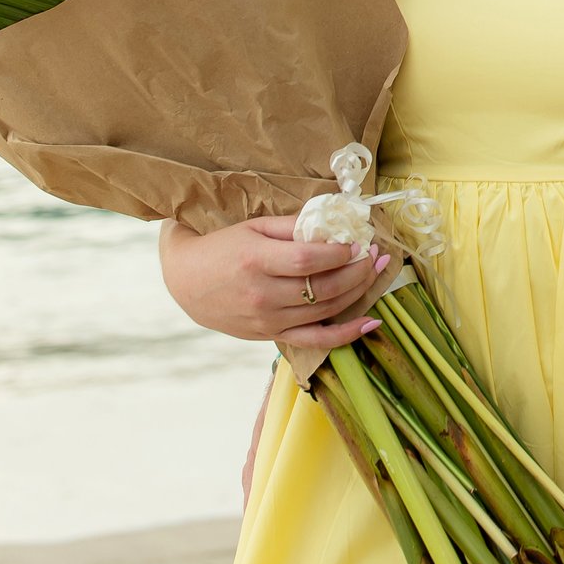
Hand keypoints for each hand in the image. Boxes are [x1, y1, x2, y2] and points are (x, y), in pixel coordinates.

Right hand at [158, 214, 384, 349]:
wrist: (187, 282)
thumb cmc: (223, 248)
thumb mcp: (254, 227)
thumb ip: (293, 226)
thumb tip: (334, 224)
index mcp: (257, 261)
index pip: (308, 260)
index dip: (340, 253)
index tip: (358, 242)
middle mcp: (263, 295)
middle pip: (323, 287)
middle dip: (358, 271)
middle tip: (376, 254)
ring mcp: (268, 320)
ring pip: (325, 310)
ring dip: (358, 292)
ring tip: (375, 272)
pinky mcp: (271, 336)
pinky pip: (315, 340)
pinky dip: (346, 335)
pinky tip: (370, 322)